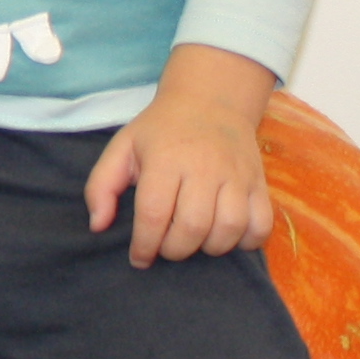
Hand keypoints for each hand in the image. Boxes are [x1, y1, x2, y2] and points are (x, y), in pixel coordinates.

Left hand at [84, 43, 278, 267]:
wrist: (211, 101)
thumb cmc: (160, 131)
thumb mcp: (122, 148)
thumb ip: (101, 186)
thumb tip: (98, 226)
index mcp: (166, 158)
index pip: (154, 212)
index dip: (144, 245)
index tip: (139, 257)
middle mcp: (204, 166)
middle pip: (192, 226)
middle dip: (175, 249)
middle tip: (166, 247)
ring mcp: (236, 175)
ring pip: (229, 229)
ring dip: (209, 248)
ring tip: (195, 241)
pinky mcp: (259, 183)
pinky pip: (261, 224)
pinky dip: (246, 241)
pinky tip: (227, 236)